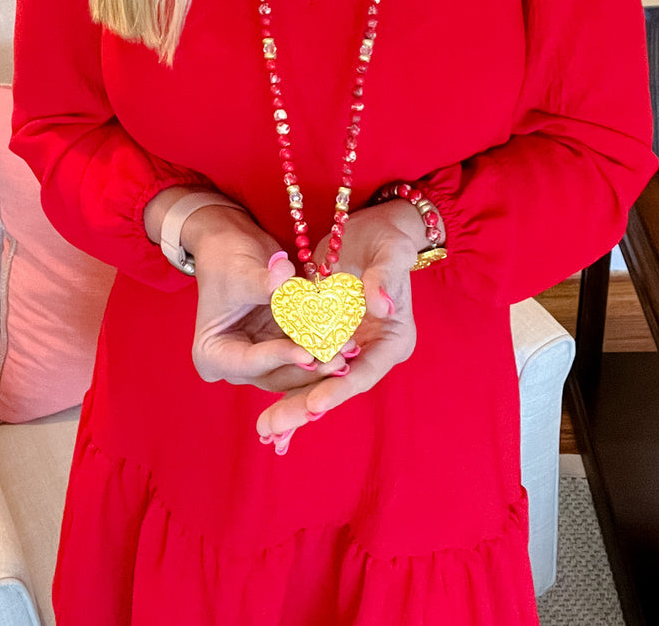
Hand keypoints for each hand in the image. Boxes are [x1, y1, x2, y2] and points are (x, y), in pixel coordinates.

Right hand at [181, 204, 350, 393]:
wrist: (232, 243)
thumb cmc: (225, 257)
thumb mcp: (239, 272)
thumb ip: (263, 282)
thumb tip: (285, 277)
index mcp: (212, 354)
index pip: (248, 362)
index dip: (278, 357)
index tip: (307, 353)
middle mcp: (236, 363)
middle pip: (273, 375)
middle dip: (306, 368)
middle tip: (338, 359)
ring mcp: (260, 356)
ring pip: (292, 369)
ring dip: (321, 361)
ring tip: (348, 350)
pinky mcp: (280, 345)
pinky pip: (303, 352)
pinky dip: (322, 346)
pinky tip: (347, 341)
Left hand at [254, 201, 422, 445]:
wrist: (374, 229)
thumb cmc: (388, 238)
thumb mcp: (391, 252)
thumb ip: (385, 278)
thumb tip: (382, 305)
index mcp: (394, 339)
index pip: (365, 372)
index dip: (338, 389)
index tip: (313, 405)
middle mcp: (371, 351)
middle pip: (338, 387)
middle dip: (305, 408)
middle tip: (272, 429)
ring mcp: (348, 348)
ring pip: (318, 383)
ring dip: (292, 405)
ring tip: (264, 429)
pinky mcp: (327, 338)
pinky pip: (305, 366)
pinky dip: (287, 385)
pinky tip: (268, 409)